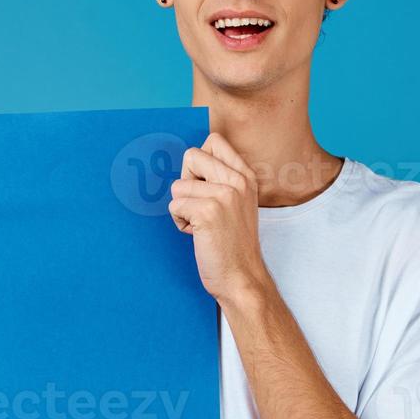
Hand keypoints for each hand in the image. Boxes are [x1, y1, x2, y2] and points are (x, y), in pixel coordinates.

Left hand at [168, 133, 271, 307]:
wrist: (242, 277)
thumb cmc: (233, 243)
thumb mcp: (239, 202)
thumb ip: (222, 179)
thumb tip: (190, 159)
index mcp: (246, 176)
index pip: (214, 141)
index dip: (199, 163)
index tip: (205, 186)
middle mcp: (237, 181)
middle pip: (191, 156)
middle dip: (186, 183)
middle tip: (200, 206)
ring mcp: (224, 195)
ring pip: (178, 186)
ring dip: (182, 208)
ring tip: (202, 225)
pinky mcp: (207, 212)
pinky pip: (174, 206)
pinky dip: (180, 223)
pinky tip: (198, 234)